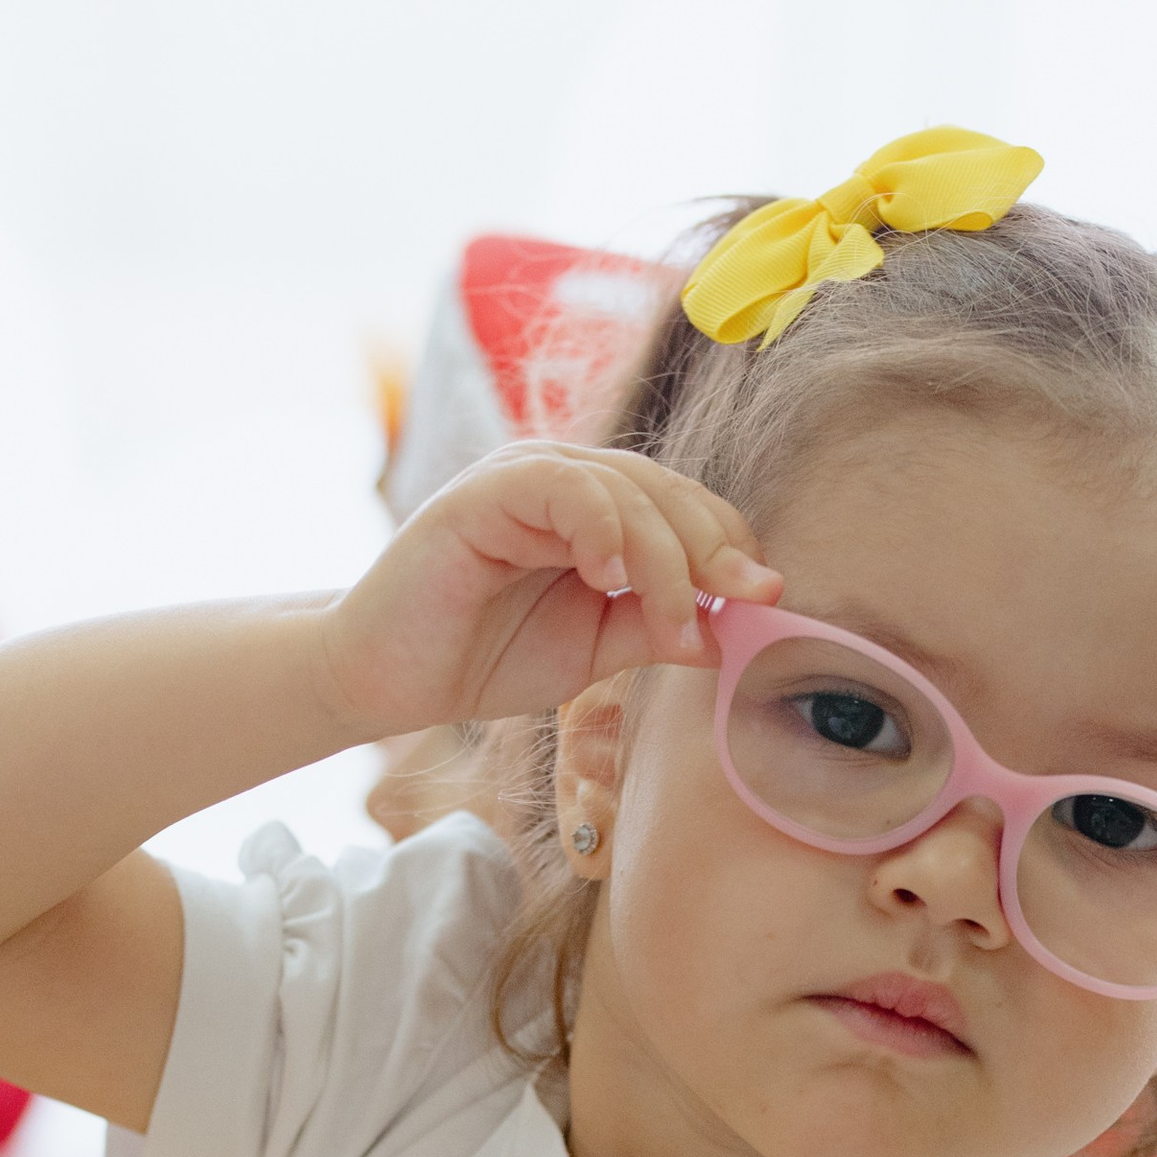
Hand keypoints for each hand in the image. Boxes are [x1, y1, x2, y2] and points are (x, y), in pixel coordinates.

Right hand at [318, 447, 782, 739]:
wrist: (390, 678)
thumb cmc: (483, 657)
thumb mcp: (593, 650)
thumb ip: (652, 627)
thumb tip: (728, 628)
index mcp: (596, 510)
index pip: (682, 507)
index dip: (729, 545)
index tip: (766, 595)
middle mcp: (565, 480)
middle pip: (665, 491)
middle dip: (714, 547)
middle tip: (748, 598)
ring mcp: (524, 477)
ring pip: (624, 489)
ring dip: (663, 556)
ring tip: (674, 620)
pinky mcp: (485, 492)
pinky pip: (561, 487)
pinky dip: (599, 526)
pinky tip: (611, 576)